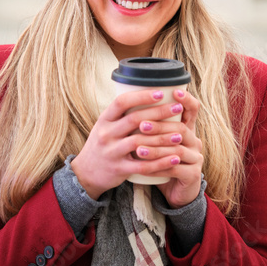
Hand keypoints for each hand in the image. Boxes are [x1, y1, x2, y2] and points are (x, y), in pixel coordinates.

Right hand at [71, 89, 186, 199]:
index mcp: (104, 119)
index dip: (141, 96)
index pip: (121, 102)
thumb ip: (122, 114)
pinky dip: (160, 162)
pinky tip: (174, 158)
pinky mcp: (119, 169)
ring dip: (162, 138)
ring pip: (140, 142)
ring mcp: (112, 152)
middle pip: (134, 119)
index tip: (160, 93)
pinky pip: (142, 166)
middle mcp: (106, 134)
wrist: (86, 173)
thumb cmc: (103, 143)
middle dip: (159, 112)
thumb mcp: (105, 125)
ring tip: (180, 134)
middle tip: (178, 108)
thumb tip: (148, 95)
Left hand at [135, 89, 202, 208]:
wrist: (174, 191)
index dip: (187, 99)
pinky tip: (143, 167)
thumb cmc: (161, 161)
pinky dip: (158, 167)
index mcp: (187, 129)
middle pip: (181, 129)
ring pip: (177, 150)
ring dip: (156, 148)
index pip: (193, 109)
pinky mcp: (193, 175)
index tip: (174, 91)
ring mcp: (196, 158)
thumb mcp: (157, 141)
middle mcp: (195, 141)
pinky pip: (175, 169)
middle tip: (141, 125)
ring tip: (137, 148)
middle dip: (160, 126)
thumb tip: (127, 104)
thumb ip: (149, 125)